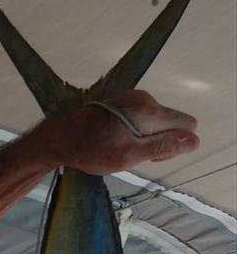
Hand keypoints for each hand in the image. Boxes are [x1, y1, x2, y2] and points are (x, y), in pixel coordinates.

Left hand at [36, 90, 198, 174]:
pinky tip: (113, 139)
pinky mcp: (121, 102)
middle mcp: (145, 98)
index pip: (186, 125)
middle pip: (171, 123)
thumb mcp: (129, 155)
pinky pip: (140, 118)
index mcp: (150, 110)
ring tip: (118, 147)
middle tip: (131, 153)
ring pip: (155, 122)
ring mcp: (132, 98)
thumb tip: (194, 141)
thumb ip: (163, 147)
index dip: (173, 145)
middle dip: (158, 142)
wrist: (58, 137)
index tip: (151, 155)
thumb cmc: (91, 150)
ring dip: (143, 139)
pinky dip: (132, 132)